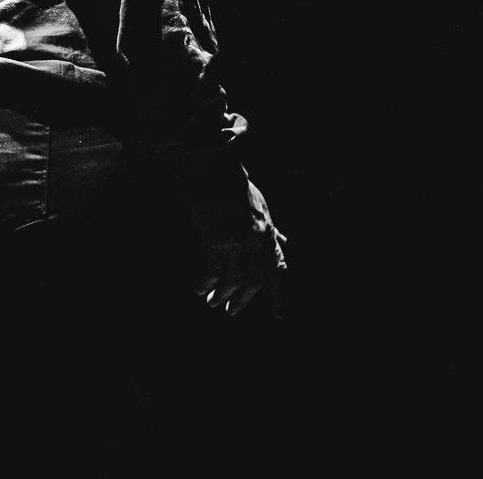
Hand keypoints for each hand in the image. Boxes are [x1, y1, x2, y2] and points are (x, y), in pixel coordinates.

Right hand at [185, 176, 285, 317]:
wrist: (213, 167)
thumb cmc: (233, 185)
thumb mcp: (261, 207)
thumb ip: (271, 228)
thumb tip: (284, 240)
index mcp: (268, 233)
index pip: (279, 269)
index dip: (279, 295)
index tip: (279, 315)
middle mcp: (257, 241)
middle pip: (255, 281)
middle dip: (243, 299)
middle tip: (232, 312)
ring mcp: (237, 242)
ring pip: (233, 280)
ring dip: (222, 295)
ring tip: (211, 303)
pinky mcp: (216, 240)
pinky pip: (212, 271)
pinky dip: (205, 283)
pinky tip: (198, 289)